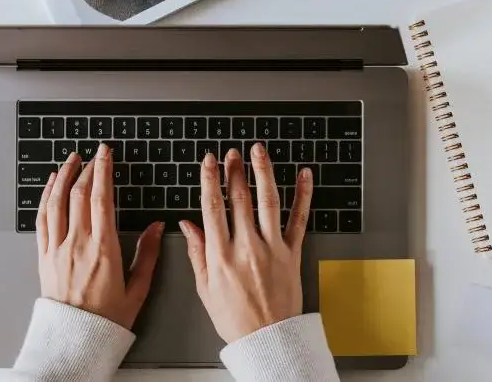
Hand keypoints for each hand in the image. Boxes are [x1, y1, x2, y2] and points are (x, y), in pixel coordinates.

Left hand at [36, 145, 162, 329]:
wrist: (74, 339)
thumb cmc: (106, 318)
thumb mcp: (137, 288)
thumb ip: (148, 254)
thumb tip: (157, 227)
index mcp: (103, 249)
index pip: (100, 199)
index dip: (103, 171)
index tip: (106, 154)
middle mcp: (77, 244)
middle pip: (78, 195)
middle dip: (87, 169)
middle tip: (94, 154)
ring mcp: (57, 249)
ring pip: (57, 203)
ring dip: (64, 177)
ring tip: (71, 160)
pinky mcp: (44, 257)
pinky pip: (42, 220)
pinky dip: (46, 198)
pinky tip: (52, 187)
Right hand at [180, 144, 314, 342]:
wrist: (268, 339)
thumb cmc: (236, 319)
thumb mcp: (205, 289)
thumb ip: (196, 253)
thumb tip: (187, 225)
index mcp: (220, 256)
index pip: (212, 208)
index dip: (210, 180)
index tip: (209, 162)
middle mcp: (246, 247)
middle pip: (239, 199)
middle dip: (234, 171)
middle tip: (232, 153)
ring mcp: (273, 248)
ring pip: (268, 201)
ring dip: (263, 172)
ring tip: (259, 152)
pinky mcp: (293, 253)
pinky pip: (299, 218)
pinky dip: (303, 195)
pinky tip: (304, 175)